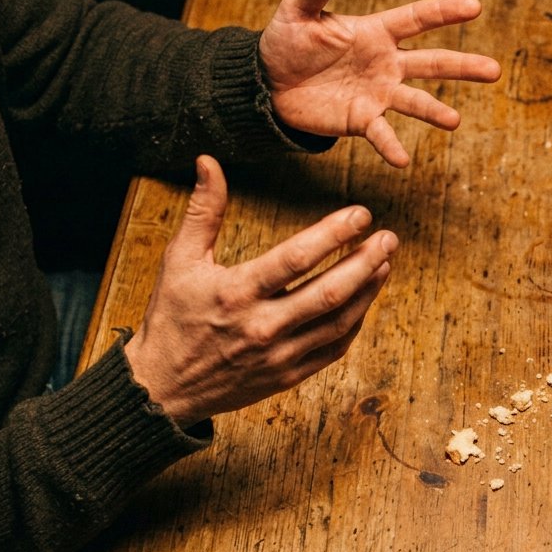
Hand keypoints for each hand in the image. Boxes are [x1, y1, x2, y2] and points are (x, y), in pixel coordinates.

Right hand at [125, 155, 396, 426]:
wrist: (162, 389)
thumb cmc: (172, 319)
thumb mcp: (178, 261)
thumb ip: (203, 212)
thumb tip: (209, 162)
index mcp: (236, 294)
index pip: (296, 259)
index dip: (333, 234)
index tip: (361, 214)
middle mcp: (262, 327)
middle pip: (328, 293)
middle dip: (365, 262)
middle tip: (389, 238)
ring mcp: (278, 355)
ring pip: (338, 322)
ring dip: (367, 290)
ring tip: (385, 262)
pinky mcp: (287, 376)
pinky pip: (332, 349)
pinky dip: (354, 322)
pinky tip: (364, 298)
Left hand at [259, 0, 501, 167]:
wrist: (269, 83)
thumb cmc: (287, 41)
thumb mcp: (299, 9)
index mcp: (377, 32)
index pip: (417, 19)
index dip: (445, 12)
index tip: (475, 7)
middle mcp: (386, 63)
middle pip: (432, 63)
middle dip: (463, 66)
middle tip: (494, 71)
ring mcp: (378, 93)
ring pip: (415, 102)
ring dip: (435, 111)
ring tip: (454, 121)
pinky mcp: (361, 120)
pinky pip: (381, 133)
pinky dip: (391, 146)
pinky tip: (403, 160)